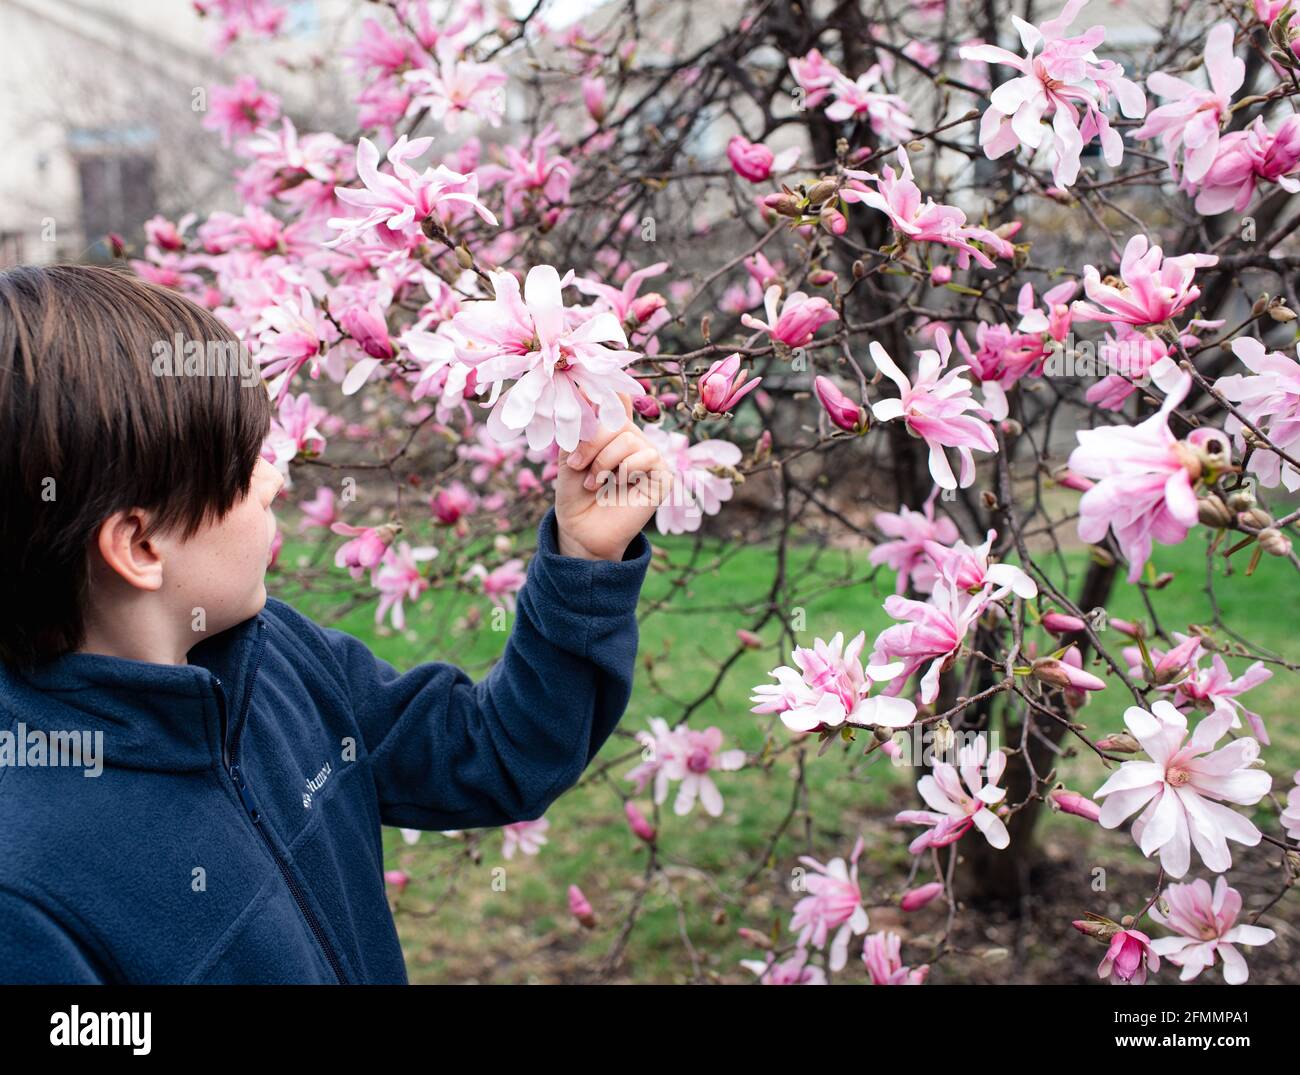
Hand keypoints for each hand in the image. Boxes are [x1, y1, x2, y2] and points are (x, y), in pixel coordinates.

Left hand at [554, 394, 672, 560]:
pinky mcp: (662, 475)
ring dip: (604, 461)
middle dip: (592, 441)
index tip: (594, 378)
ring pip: (629, 438)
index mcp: (612, 429)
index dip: (609, 387)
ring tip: (593, 482)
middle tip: (576, 465)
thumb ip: (580, 425)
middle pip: (617, 418)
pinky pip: (647, 456)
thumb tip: (585, 390)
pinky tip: (617, 485)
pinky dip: (625, 470)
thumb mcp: (570, 454)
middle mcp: (633, 438)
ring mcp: (649, 455)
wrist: (582, 529)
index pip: (617, 397)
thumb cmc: (574, 492)